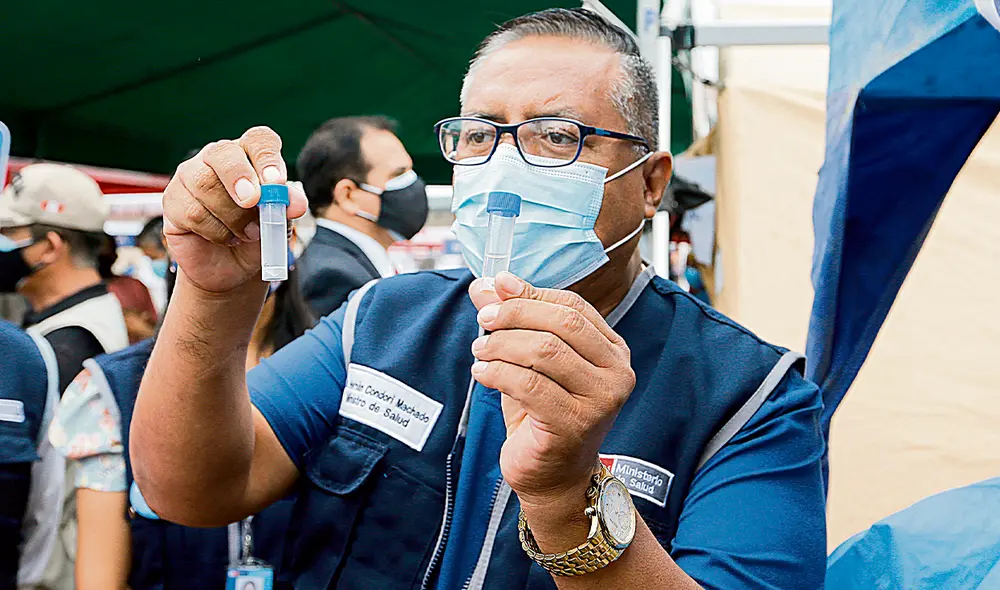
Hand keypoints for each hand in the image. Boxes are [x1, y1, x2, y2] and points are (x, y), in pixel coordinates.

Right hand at [161, 127, 307, 292]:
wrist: (233, 268)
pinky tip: (226, 238)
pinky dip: (216, 231)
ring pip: (204, 185)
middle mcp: (217, 159)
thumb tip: (296, 203)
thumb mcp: (279, 221)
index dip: (267, 156)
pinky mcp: (173, 202)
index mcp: (249, 155)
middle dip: (239, 177)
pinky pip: (191, 212)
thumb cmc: (257, 234)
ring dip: (232, 216)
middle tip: (252, 201)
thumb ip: (287, 206)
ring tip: (248, 233)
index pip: (258, 140)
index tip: (276, 181)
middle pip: (222, 153)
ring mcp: (190, 177)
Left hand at [468, 272, 635, 508]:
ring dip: (502, 344)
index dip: (531, 294)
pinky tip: (482, 374)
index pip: (573, 307)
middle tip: (484, 319)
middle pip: (563, 323)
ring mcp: (599, 401)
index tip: (496, 288)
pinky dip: (498, 373)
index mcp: (612, 351)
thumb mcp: (529, 360)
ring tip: (480, 351)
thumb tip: (485, 285)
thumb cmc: (543, 414)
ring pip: (544, 351)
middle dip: (516, 314)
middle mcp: (615, 373)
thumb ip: (513, 321)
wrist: (554, 477)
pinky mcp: (574, 424)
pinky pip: (529, 385)